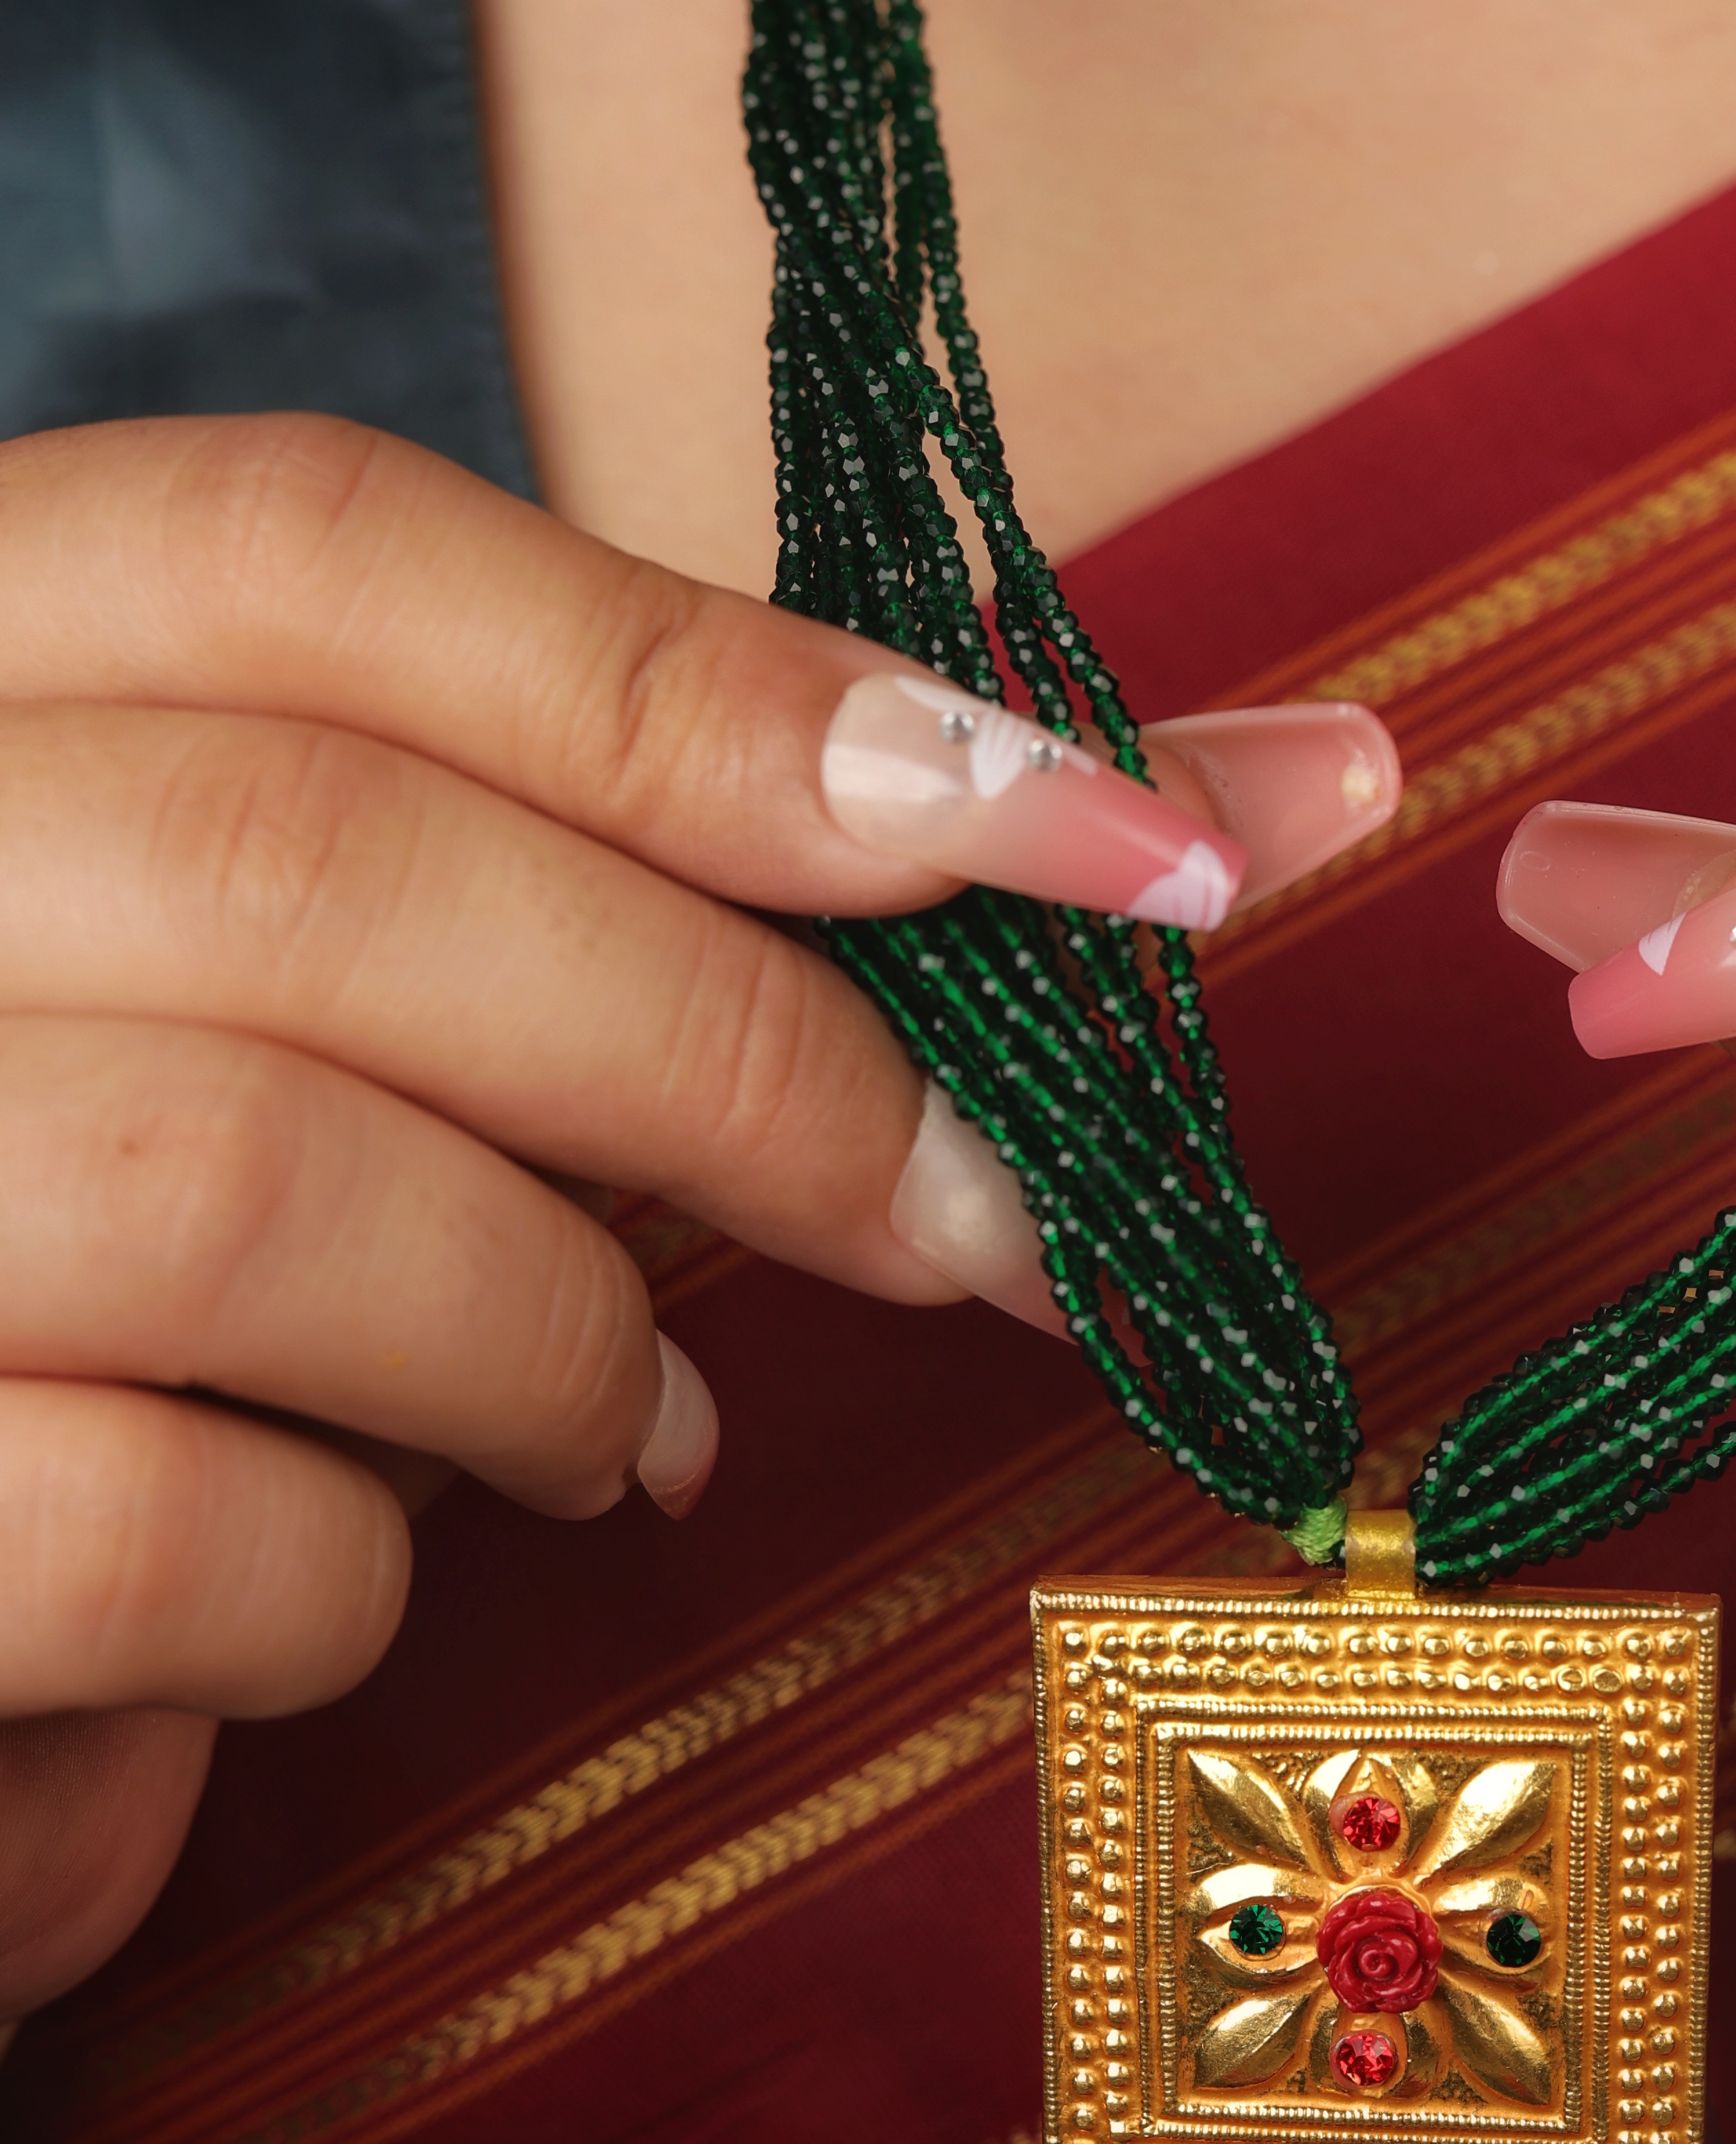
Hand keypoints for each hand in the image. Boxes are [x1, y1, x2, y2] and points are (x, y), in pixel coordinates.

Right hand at [0, 413, 1391, 2023]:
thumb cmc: (129, 1280)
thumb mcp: (356, 1018)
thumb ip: (666, 875)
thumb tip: (1199, 808)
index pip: (310, 551)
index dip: (734, 683)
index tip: (1107, 837)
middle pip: (324, 860)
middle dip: (745, 1059)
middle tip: (981, 1229)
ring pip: (251, 1185)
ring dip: (550, 1339)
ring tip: (633, 1430)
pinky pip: (168, 1527)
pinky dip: (341, 1592)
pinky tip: (344, 1592)